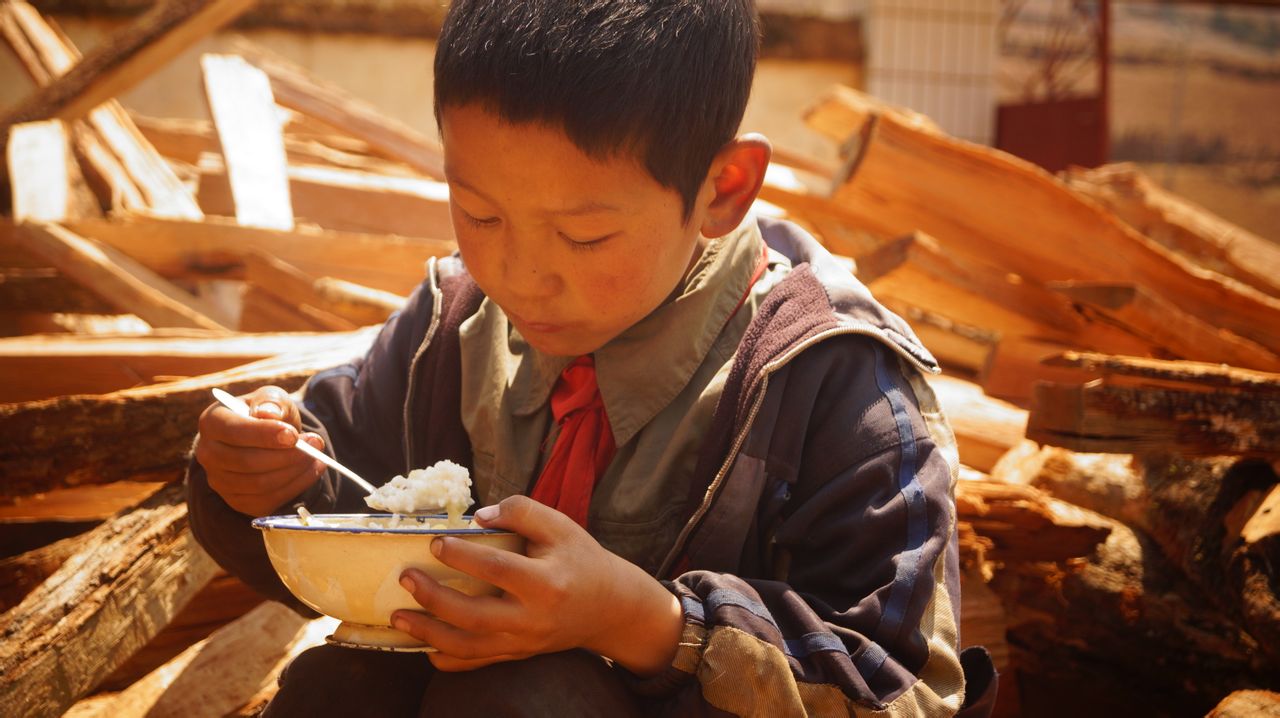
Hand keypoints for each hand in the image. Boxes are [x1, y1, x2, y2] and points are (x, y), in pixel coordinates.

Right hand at [194, 385, 325, 516]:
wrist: (267, 437)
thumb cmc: (267, 413)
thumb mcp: (271, 398)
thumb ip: (271, 402)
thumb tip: (269, 414)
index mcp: (212, 422)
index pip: (234, 431)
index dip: (264, 435)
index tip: (293, 435)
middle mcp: (208, 454)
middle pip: (247, 462)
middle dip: (287, 455)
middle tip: (316, 444)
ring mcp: (220, 481)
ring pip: (259, 484)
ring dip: (294, 471)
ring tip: (316, 456)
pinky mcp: (237, 501)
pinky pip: (268, 501)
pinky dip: (296, 486)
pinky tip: (311, 470)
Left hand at [391, 495, 683, 674]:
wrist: (610, 607)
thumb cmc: (582, 559)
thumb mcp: (561, 526)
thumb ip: (522, 511)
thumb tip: (479, 517)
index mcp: (546, 583)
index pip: (497, 569)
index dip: (463, 556)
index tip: (435, 543)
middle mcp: (533, 619)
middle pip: (474, 615)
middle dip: (434, 599)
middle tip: (406, 578)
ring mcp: (524, 642)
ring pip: (469, 646)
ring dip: (429, 633)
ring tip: (399, 616)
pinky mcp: (519, 654)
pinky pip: (477, 663)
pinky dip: (447, 659)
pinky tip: (424, 646)